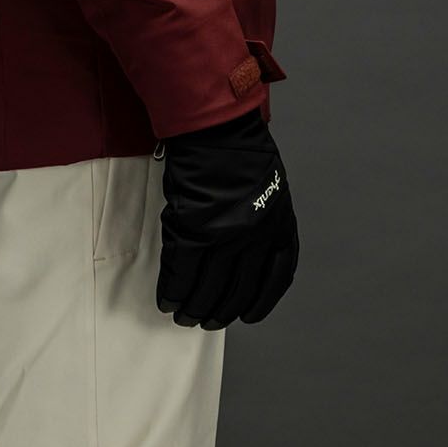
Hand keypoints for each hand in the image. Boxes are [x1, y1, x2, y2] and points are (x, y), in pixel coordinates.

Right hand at [154, 107, 298, 327]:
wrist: (215, 126)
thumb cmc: (239, 147)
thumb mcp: (268, 184)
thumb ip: (261, 218)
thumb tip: (245, 249)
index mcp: (279, 225)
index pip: (277, 277)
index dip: (262, 301)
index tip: (249, 315)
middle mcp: (256, 237)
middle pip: (239, 289)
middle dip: (221, 310)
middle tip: (206, 320)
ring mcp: (225, 236)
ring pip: (209, 287)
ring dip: (195, 307)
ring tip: (184, 317)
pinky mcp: (193, 231)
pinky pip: (182, 272)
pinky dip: (173, 290)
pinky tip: (168, 300)